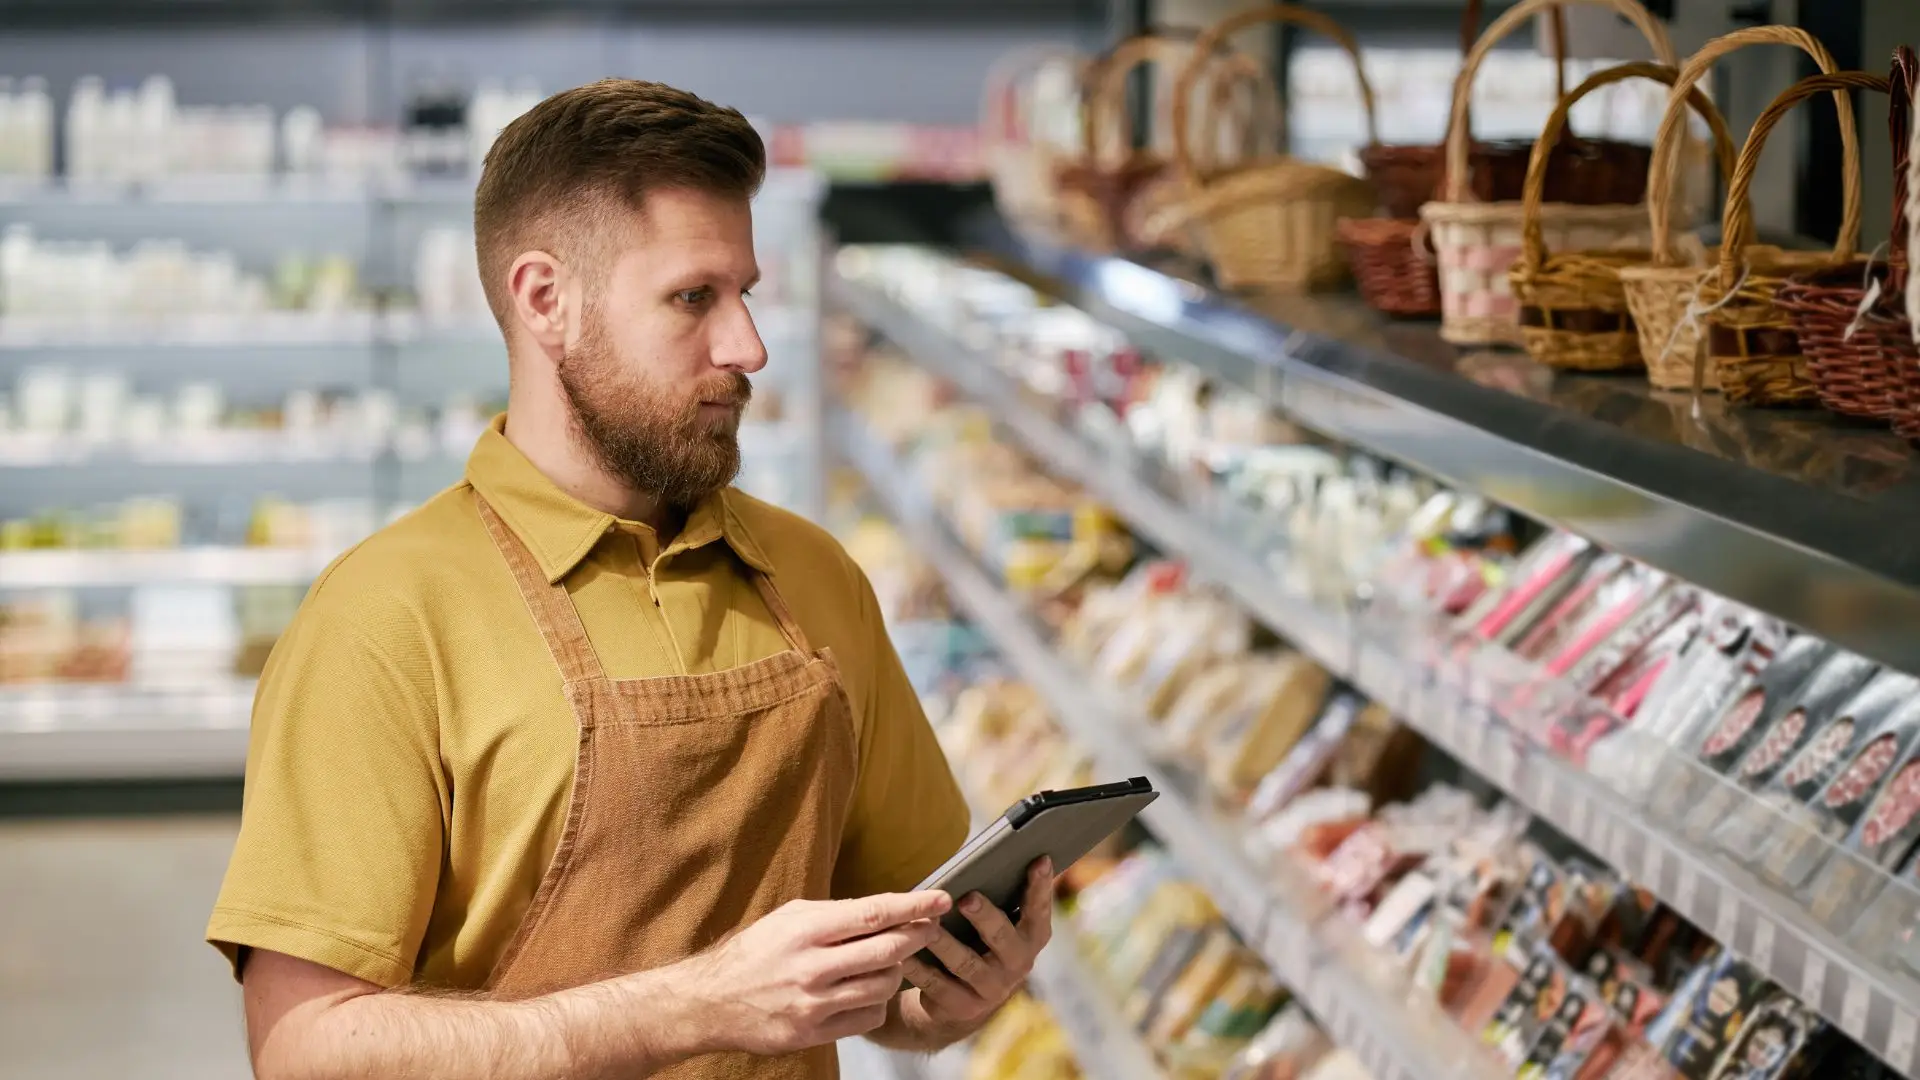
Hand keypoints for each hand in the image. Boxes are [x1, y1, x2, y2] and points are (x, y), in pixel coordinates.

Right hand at [683, 891, 950, 1055]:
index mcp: (805, 930)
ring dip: (896, 972)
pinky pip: (867, 1018)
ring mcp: (813, 1004)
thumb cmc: (755, 952)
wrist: (711, 1002)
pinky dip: (876, 1004)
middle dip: (918, 937)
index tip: (940, 900)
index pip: (873, 914)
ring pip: (883, 987)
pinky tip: (865, 992)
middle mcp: (812, 967)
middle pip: (887, 951)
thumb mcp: (789, 918)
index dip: (913, 906)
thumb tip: (885, 910)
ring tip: (889, 962)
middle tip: (931, 928)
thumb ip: (834, 914)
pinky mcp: (813, 1033)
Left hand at [901, 857, 1053, 1033]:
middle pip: (1002, 937)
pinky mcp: (962, 1007)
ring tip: (928, 923)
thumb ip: (997, 897)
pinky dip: (919, 968)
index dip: (1040, 886)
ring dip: (945, 942)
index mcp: (1030, 937)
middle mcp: (1018, 964)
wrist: (960, 1000)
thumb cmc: (978, 942)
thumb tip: (987, 856)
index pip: (1038, 910)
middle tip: (967, 898)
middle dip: (985, 917)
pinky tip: (904, 953)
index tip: (1039, 859)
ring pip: (966, 962)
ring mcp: (991, 989)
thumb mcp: (995, 922)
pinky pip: (937, 985)